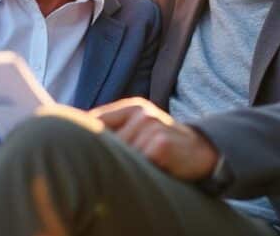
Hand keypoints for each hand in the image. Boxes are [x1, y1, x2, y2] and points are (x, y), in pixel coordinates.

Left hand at [90, 97, 217, 180]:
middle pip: (104, 141)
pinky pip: (138, 164)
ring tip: (145, 166)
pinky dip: (143, 171)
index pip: (95, 119)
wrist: (202, 152)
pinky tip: (156, 168)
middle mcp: (141, 113)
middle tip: (122, 164)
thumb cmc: (163, 145)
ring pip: (121, 154)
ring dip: (128, 165)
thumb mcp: (141, 131)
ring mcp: (151, 125)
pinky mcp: (160, 143)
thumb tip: (78, 141)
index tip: (77, 151)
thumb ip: (115, 131)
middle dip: (108, 156)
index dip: (83, 138)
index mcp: (133, 108)